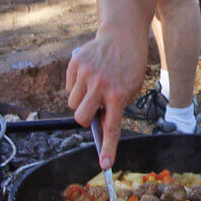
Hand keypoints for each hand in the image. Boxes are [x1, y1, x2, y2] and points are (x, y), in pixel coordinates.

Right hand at [65, 27, 147, 168]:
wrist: (123, 35)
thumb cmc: (130, 66)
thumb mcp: (131, 88)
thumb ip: (116, 107)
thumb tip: (98, 126)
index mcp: (118, 94)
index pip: (111, 128)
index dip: (108, 148)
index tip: (104, 164)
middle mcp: (100, 85)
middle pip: (80, 118)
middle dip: (86, 118)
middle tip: (95, 108)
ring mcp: (86, 73)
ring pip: (72, 103)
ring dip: (82, 101)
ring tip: (95, 86)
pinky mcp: (75, 63)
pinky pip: (69, 87)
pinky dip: (76, 86)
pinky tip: (89, 74)